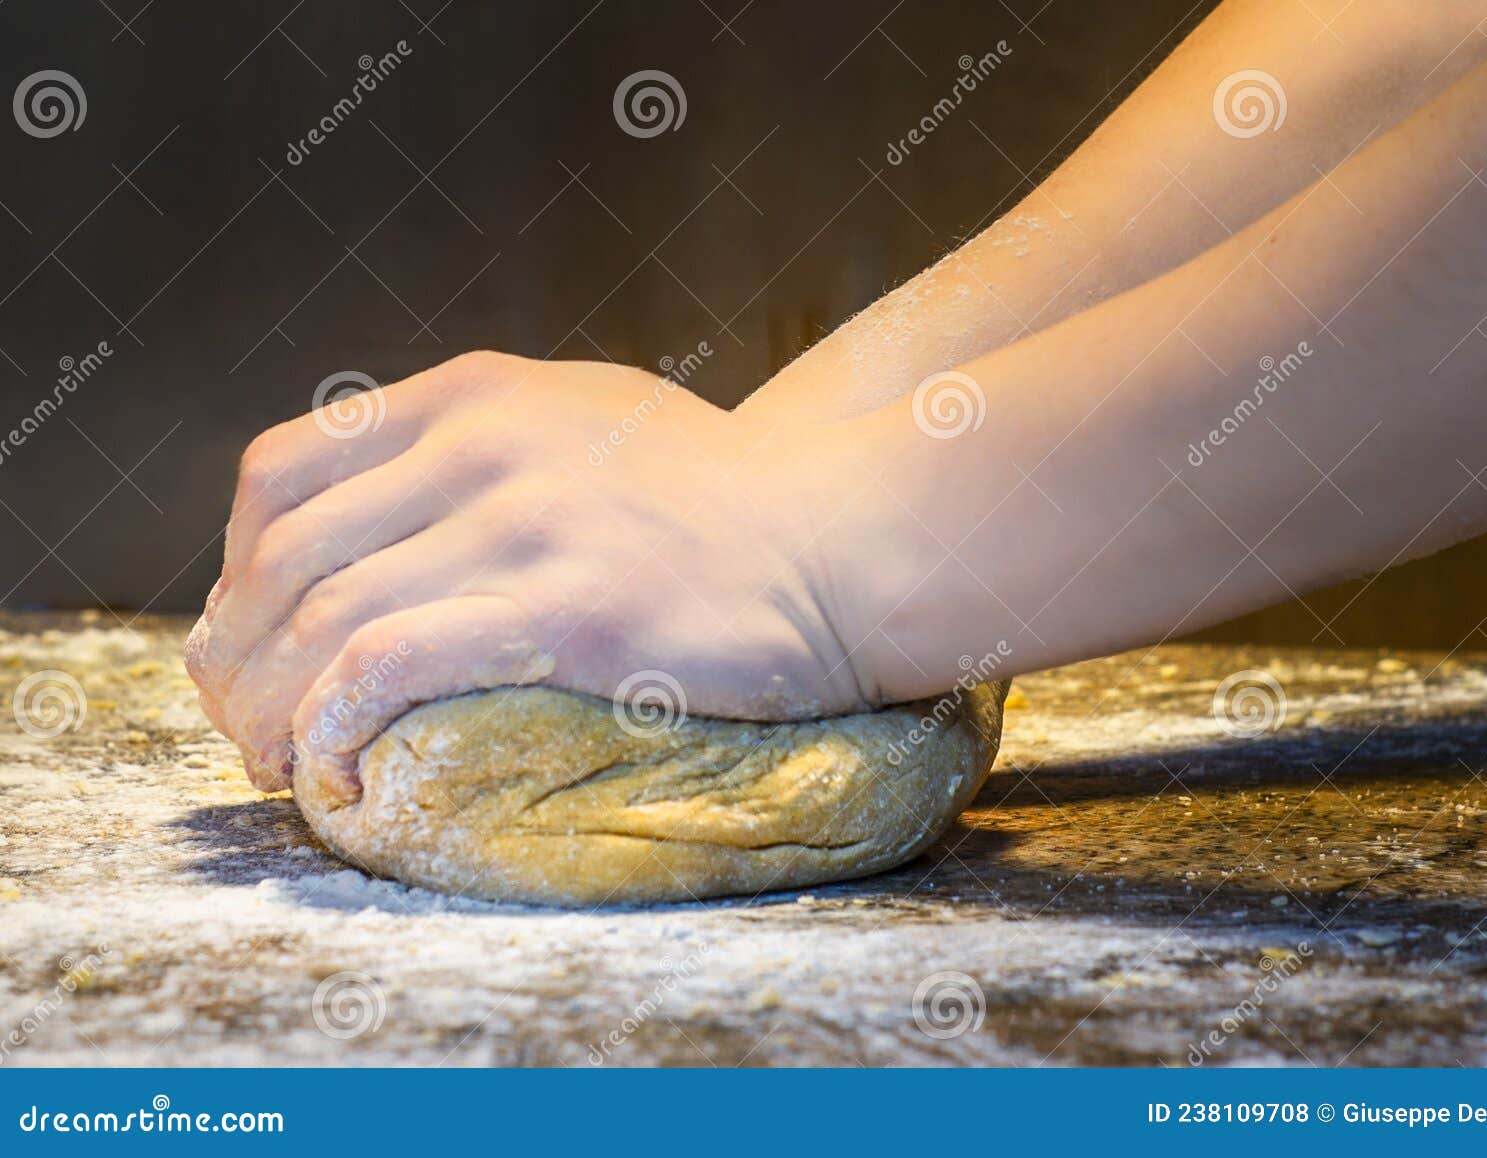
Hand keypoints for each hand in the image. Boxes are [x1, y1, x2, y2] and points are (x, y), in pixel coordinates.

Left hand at [186, 351, 869, 797]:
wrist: (844, 536)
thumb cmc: (726, 500)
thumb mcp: (590, 422)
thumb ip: (492, 443)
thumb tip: (400, 512)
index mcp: (474, 396)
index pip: (282, 471)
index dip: (235, 569)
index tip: (254, 638)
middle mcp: (480, 443)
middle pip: (285, 557)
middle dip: (240, 658)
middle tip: (248, 728)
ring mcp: (522, 522)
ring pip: (324, 619)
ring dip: (273, 709)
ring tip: (280, 766)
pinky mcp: (565, 608)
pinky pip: (391, 665)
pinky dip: (334, 726)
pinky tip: (333, 772)